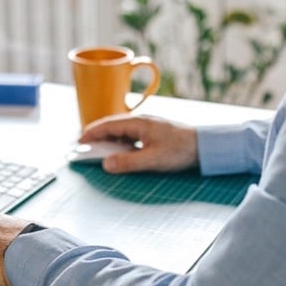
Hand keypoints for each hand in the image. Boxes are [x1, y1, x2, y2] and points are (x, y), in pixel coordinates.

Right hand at [78, 115, 197, 173]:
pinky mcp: (154, 132)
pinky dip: (120, 142)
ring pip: (122, 130)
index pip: (108, 125)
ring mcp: (148, 126)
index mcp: (138, 123)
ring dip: (109, 139)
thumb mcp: (152, 160)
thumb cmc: (181, 150)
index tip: (79, 141)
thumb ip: (128, 162)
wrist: (206, 146)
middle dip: (97, 135)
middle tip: (84, 146)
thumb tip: (105, 164)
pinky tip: (120, 150)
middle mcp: (141, 121)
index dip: (92, 133)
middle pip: (113, 126)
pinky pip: (131, 135)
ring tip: (99, 150)